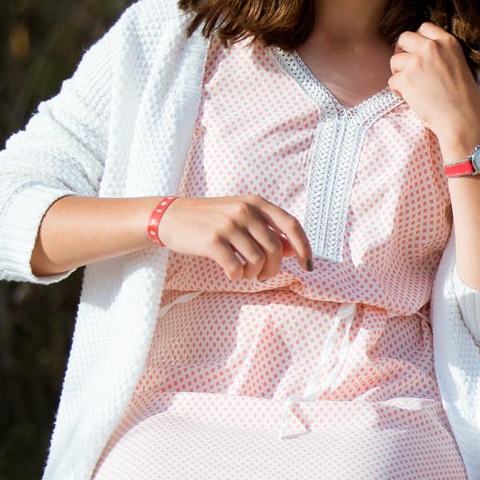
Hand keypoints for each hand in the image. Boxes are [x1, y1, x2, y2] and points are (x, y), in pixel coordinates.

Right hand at [154, 194, 311, 280]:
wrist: (171, 216)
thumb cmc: (210, 219)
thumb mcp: (241, 216)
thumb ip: (267, 230)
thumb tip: (294, 250)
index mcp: (255, 203)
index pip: (291, 225)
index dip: (304, 247)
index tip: (308, 264)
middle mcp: (244, 210)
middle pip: (276, 248)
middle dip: (274, 268)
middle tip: (263, 276)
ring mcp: (228, 224)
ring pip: (258, 260)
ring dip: (255, 274)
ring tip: (246, 274)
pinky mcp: (212, 240)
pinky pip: (237, 268)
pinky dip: (238, 276)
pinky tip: (232, 273)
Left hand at [388, 22, 479, 156]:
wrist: (464, 120)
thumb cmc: (464, 99)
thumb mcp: (459, 65)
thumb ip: (441, 54)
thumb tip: (416, 52)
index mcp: (448, 42)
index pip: (424, 27)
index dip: (418, 41)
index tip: (419, 54)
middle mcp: (432, 47)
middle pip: (404, 38)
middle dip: (403, 53)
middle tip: (409, 69)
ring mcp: (417, 62)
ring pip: (394, 61)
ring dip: (399, 74)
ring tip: (413, 88)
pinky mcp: (406, 79)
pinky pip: (392, 80)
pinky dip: (398, 91)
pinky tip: (411, 99)